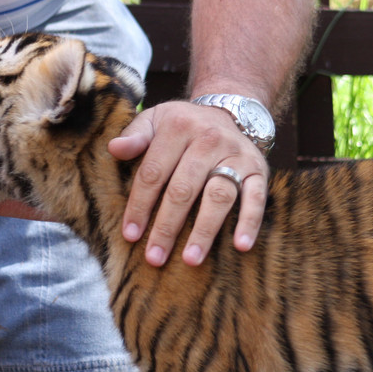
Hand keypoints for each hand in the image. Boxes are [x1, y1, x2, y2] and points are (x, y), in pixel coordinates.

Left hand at [108, 101, 268, 266]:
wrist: (230, 112)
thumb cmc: (184, 125)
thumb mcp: (155, 120)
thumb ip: (135, 136)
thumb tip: (114, 149)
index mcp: (177, 127)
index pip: (153, 173)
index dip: (140, 205)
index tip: (131, 235)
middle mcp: (208, 140)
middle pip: (183, 189)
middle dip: (167, 226)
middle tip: (155, 257)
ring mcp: (236, 155)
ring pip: (218, 197)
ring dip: (204, 231)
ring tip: (191, 259)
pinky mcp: (258, 169)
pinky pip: (256, 198)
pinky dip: (250, 222)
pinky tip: (241, 246)